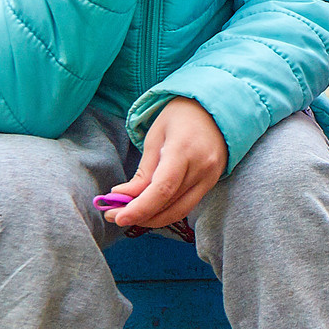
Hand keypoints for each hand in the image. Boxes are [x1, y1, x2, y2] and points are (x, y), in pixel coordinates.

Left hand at [104, 97, 226, 229]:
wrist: (215, 110)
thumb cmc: (180, 118)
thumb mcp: (155, 137)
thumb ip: (142, 171)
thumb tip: (123, 197)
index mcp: (183, 150)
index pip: (162, 189)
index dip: (140, 208)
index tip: (118, 217)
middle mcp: (202, 168)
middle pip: (169, 204)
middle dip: (140, 216)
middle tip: (113, 216)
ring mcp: (210, 178)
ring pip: (178, 211)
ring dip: (152, 218)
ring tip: (128, 214)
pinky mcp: (211, 184)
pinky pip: (186, 205)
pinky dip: (165, 211)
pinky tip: (149, 208)